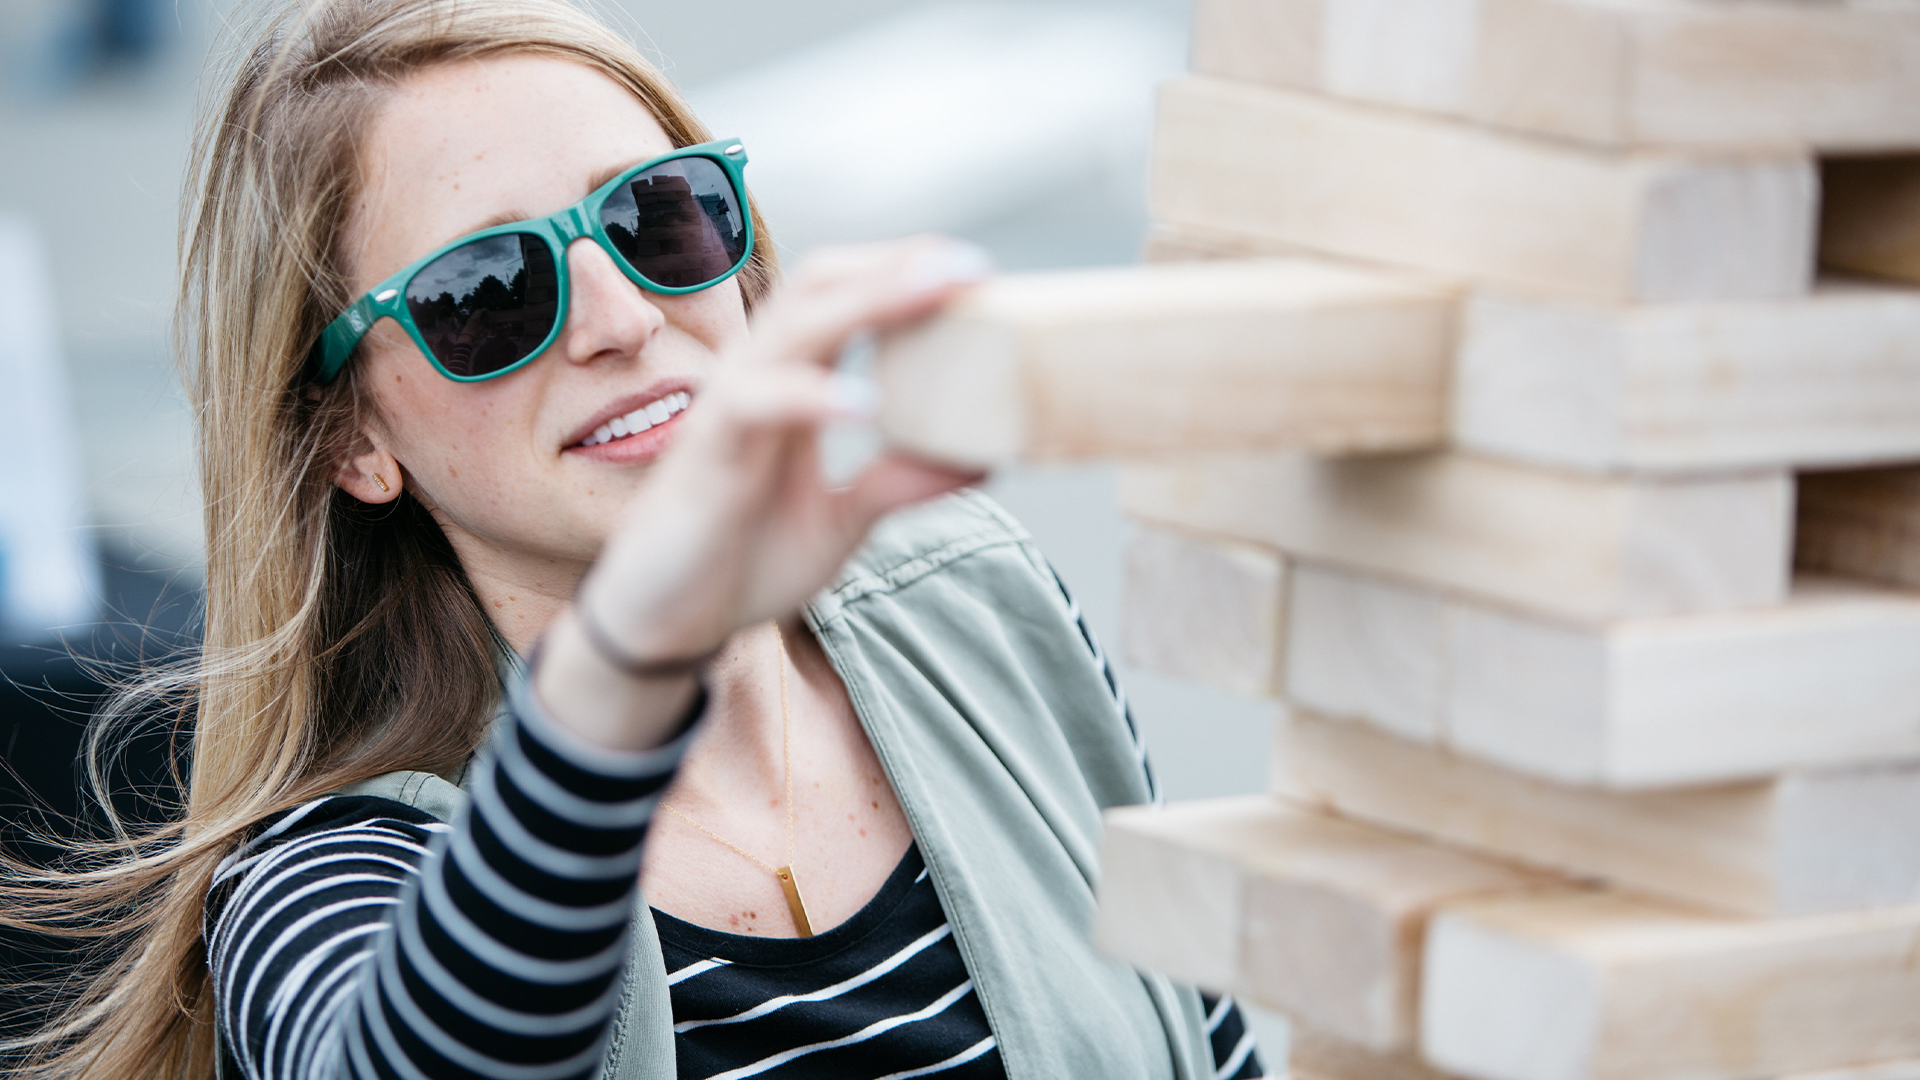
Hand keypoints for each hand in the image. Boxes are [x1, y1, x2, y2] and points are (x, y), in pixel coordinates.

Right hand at [535, 237, 989, 749]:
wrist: (669, 621)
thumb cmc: (746, 557)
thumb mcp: (844, 518)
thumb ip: (901, 481)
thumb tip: (985, 459)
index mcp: (790, 382)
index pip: (842, 295)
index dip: (902, 272)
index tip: (974, 271)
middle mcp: (758, 378)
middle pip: (820, 287)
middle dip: (895, 267)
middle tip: (970, 266)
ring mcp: (728, 408)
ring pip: (794, 327)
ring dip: (867, 302)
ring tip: (933, 294)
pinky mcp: (707, 454)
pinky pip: (754, 404)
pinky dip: (811, 396)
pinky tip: (864, 404)